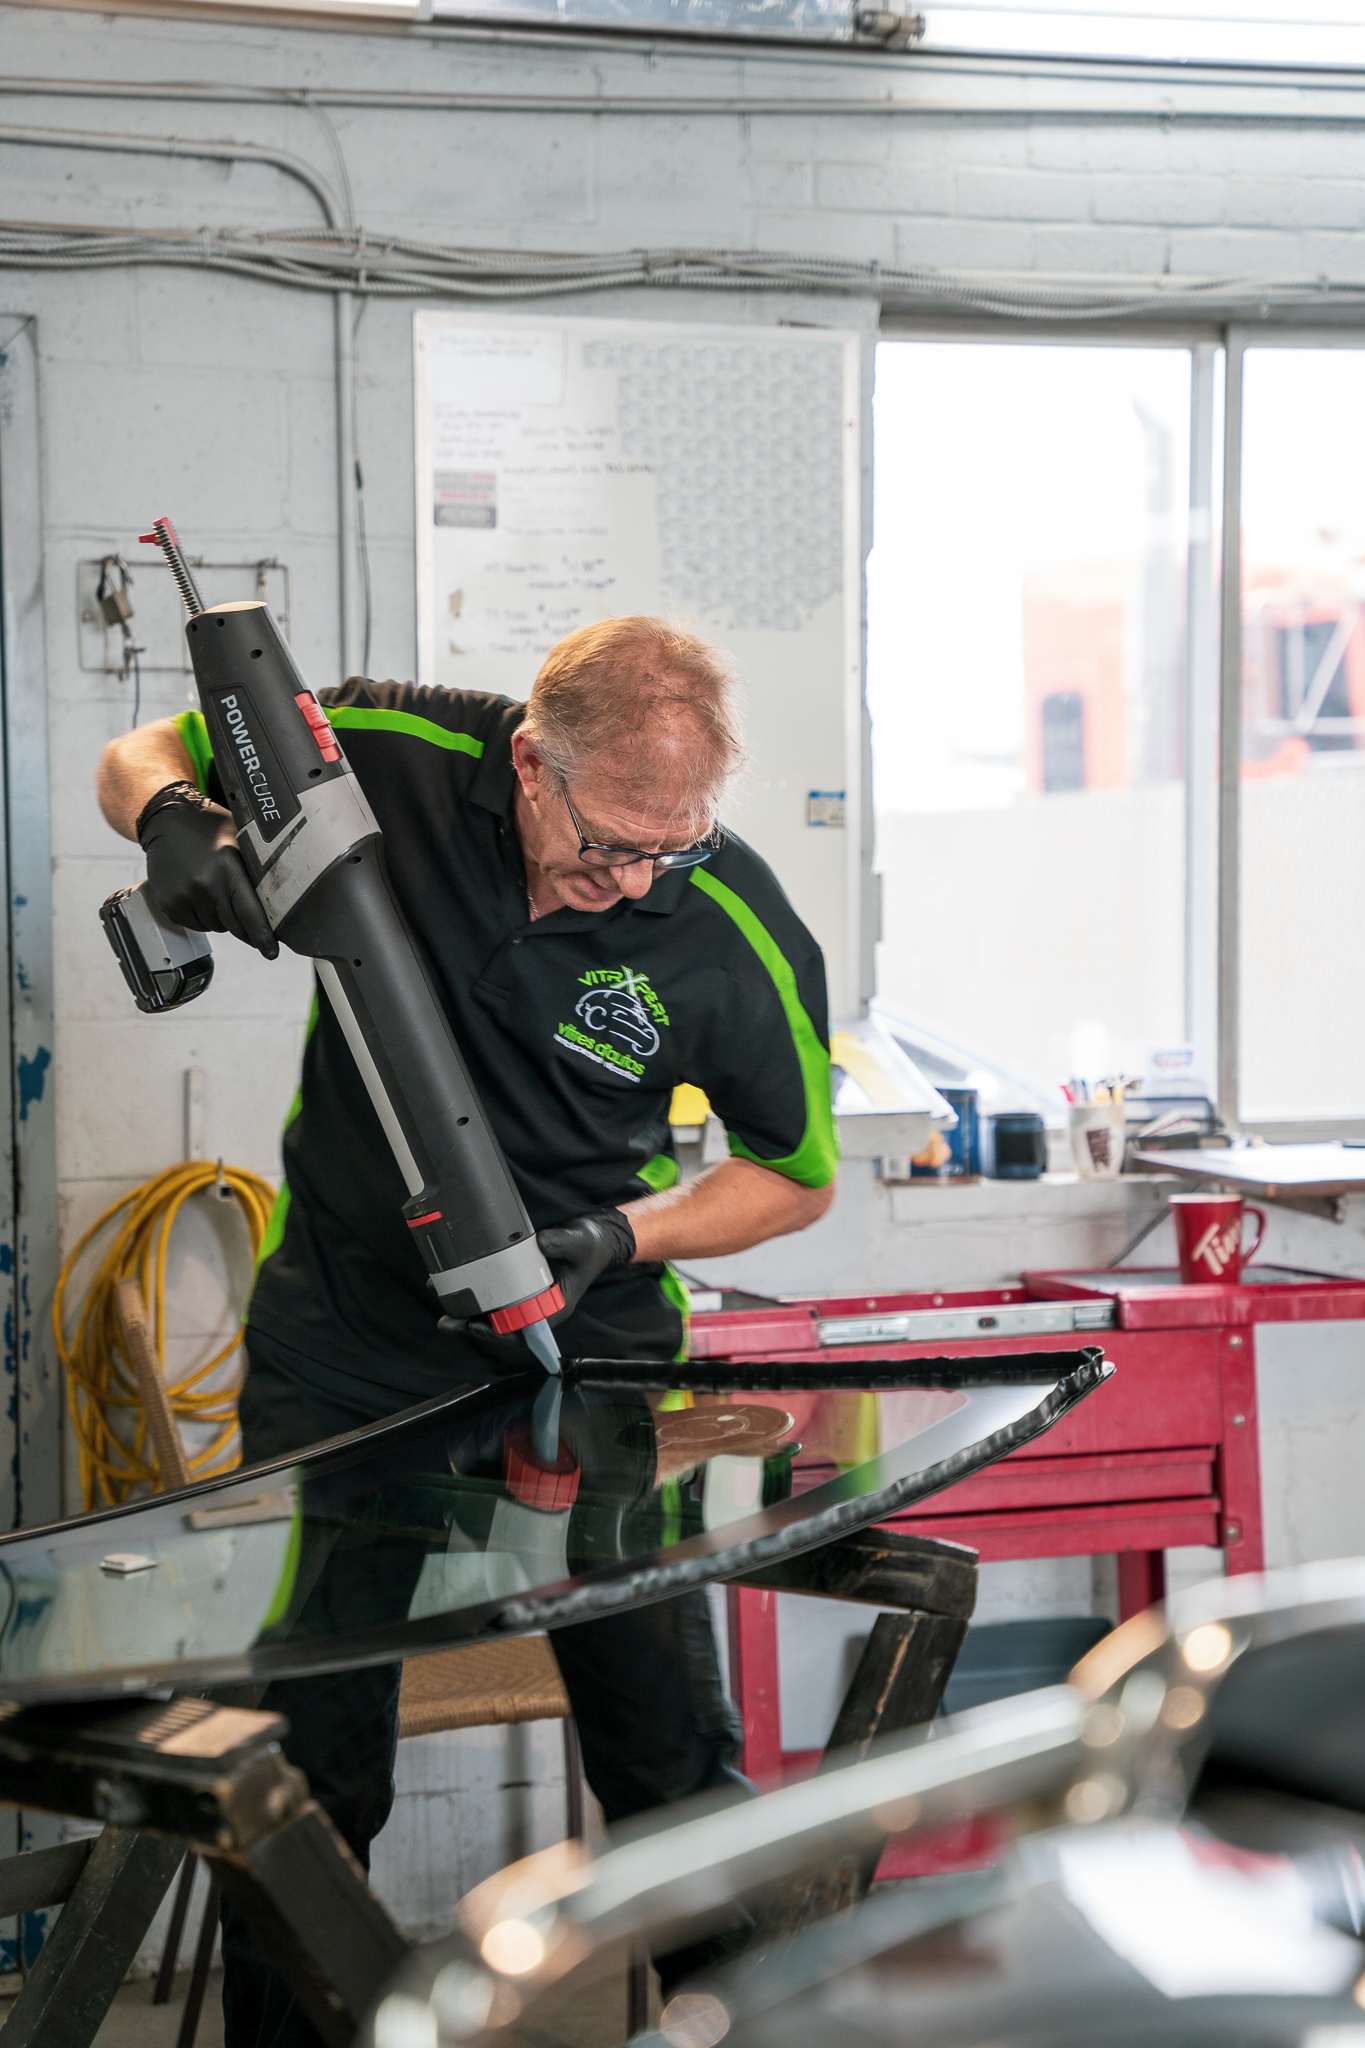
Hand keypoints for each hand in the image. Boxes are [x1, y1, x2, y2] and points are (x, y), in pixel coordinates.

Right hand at [137, 785, 277, 958]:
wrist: (168, 819)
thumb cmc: (210, 829)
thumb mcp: (240, 843)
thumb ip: (254, 872)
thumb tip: (278, 901)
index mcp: (228, 869)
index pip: (250, 913)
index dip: (262, 936)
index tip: (271, 951)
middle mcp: (205, 885)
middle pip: (234, 925)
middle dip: (245, 927)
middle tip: (248, 917)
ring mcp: (185, 895)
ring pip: (215, 926)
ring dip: (221, 917)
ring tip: (215, 891)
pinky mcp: (170, 903)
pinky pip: (195, 925)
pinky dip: (202, 916)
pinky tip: (200, 894)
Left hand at [442, 1209, 636, 1353]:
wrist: (597, 1237)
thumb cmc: (591, 1246)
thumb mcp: (580, 1243)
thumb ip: (562, 1243)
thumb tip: (539, 1243)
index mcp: (554, 1308)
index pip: (523, 1331)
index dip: (498, 1332)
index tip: (477, 1325)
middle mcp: (537, 1307)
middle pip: (500, 1324)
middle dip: (472, 1324)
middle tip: (446, 1322)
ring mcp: (527, 1295)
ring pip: (493, 1309)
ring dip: (467, 1307)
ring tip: (440, 1296)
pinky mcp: (519, 1281)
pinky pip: (495, 1291)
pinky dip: (475, 1288)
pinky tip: (455, 1280)